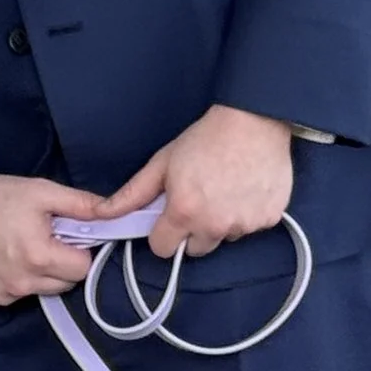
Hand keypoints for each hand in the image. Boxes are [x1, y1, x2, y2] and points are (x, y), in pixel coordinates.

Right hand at [0, 117, 101, 307]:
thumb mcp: (42, 191)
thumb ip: (81, 204)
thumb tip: (114, 211)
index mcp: (40, 257)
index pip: (83, 268)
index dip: (80, 251)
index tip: (67, 237)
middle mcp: (22, 283)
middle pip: (64, 284)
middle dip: (61, 265)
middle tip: (43, 239)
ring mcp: (2, 295)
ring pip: (40, 292)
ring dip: (38, 275)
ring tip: (19, 247)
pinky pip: (14, 296)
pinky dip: (14, 282)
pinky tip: (0, 259)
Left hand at [105, 105, 293, 259]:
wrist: (254, 121)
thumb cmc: (205, 139)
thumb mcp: (162, 164)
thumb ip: (132, 194)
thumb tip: (101, 214)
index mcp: (184, 213)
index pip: (162, 249)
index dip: (162, 232)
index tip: (169, 215)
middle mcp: (215, 226)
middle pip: (195, 249)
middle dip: (193, 230)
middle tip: (200, 199)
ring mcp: (245, 225)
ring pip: (224, 238)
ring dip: (221, 222)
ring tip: (225, 189)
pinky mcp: (269, 220)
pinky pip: (250, 228)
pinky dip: (247, 214)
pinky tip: (245, 189)